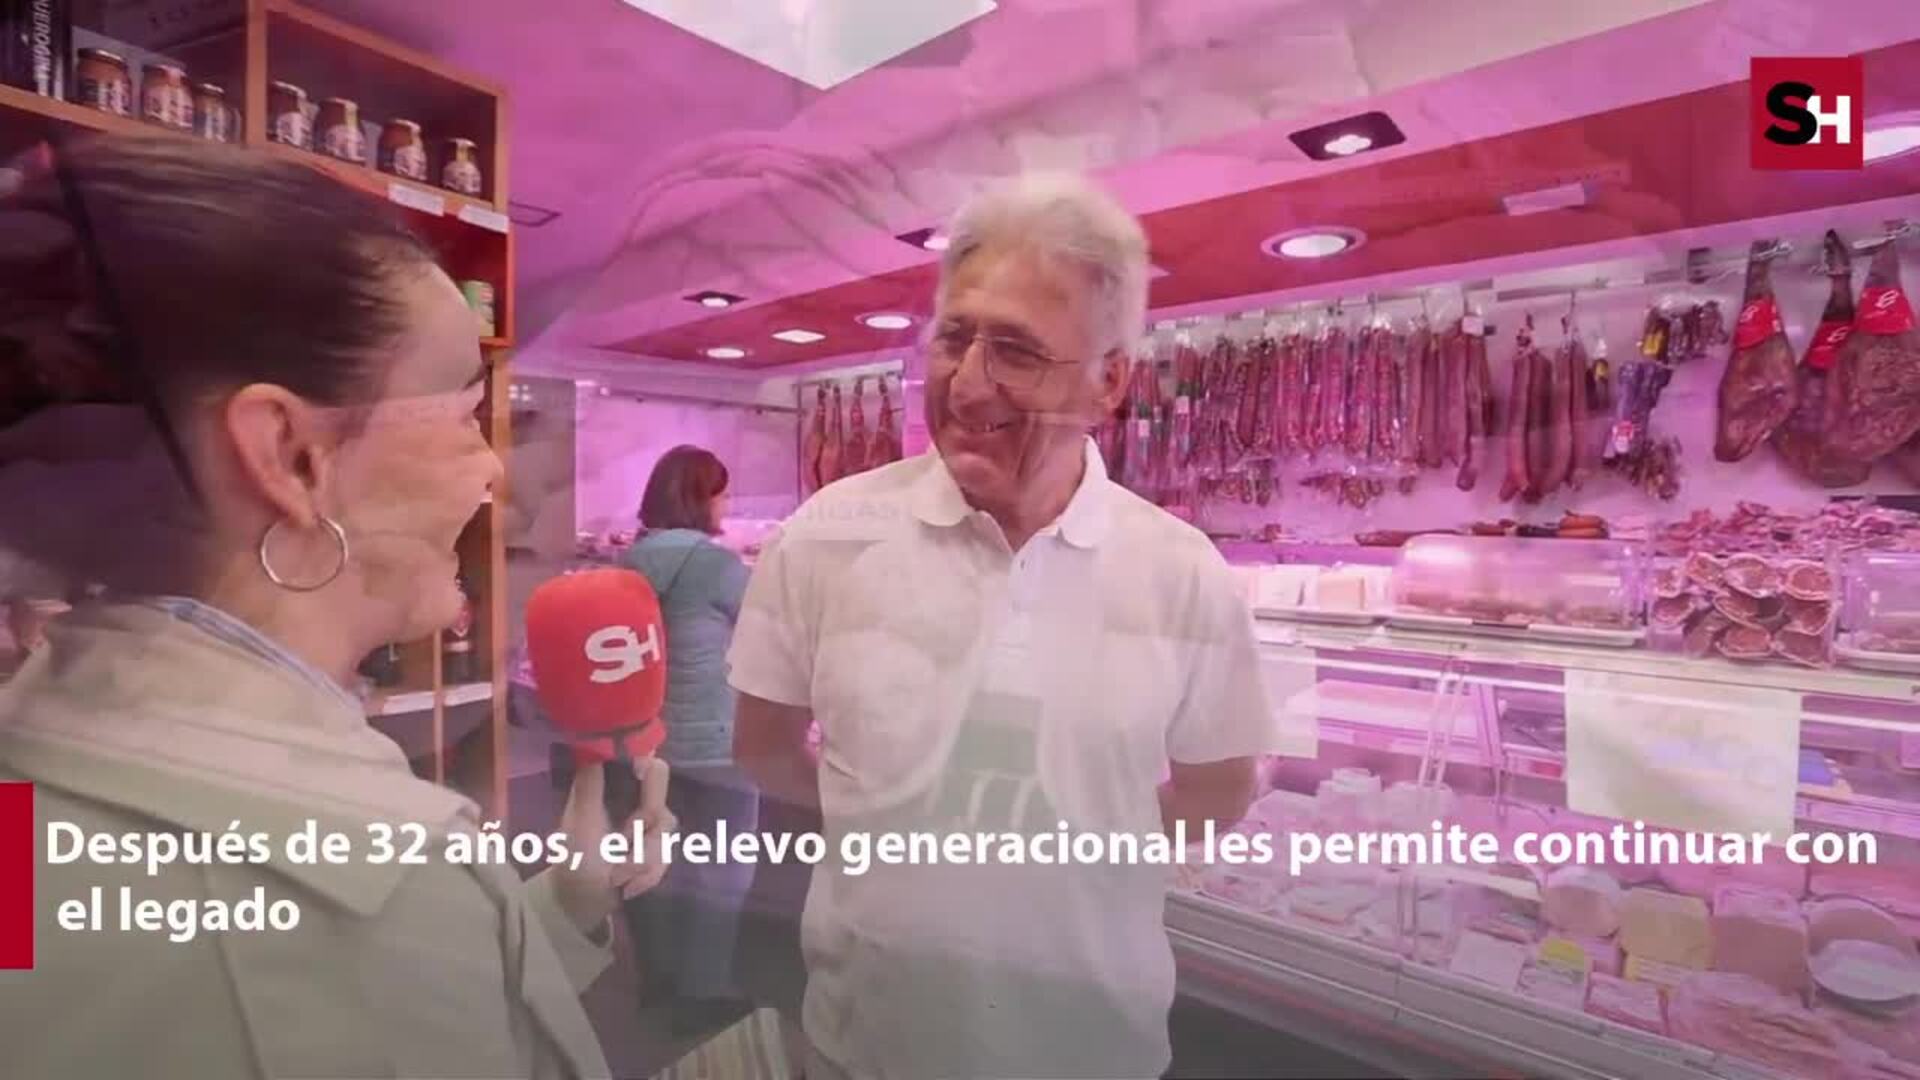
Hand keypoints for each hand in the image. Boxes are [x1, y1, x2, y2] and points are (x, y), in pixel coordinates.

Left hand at [550, 757, 675, 933]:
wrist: (581, 901)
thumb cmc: (575, 858)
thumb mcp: (580, 821)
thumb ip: (590, 785)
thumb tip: (593, 743)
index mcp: (615, 786)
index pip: (645, 762)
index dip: (649, 765)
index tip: (641, 772)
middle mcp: (636, 800)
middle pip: (661, 798)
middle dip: (647, 826)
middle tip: (625, 844)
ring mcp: (650, 825)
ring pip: (666, 831)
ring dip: (642, 859)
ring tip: (618, 876)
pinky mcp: (659, 849)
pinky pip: (667, 857)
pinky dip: (647, 875)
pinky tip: (629, 886)